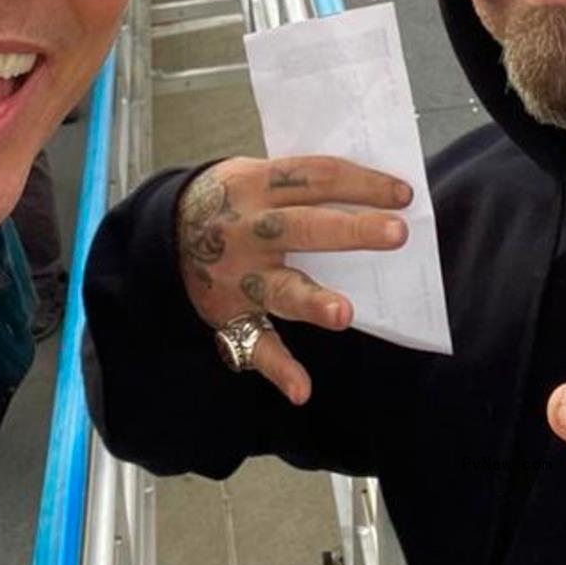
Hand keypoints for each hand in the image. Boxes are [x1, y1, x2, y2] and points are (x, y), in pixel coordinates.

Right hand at [175, 156, 410, 404]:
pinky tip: (302, 390)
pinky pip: (253, 344)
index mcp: (255, 185)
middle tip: (396, 233)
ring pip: (278, 288)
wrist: (162, 231)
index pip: (316, 177)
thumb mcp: (253, 174)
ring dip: (312, 302)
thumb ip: (300, 183)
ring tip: (343, 314)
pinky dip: (278, 369)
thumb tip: (371, 193)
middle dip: (350, 230)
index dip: (361, 183)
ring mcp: (238, 275)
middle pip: (303, 227)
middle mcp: (246, 229)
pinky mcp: (229, 314)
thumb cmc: (230, 200)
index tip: (404, 194)